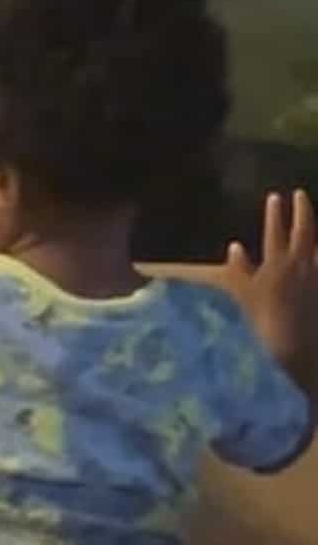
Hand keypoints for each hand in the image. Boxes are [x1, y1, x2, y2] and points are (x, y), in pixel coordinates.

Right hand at [223, 190, 317, 374]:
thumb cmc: (267, 326)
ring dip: (317, 231)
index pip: (276, 233)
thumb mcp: (246, 298)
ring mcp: (317, 276)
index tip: (276, 196)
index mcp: (277, 265)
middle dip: (302, 211)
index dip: (275, 214)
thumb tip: (235, 246)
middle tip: (301, 194)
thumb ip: (240, 271)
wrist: (299, 350)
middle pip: (304, 232)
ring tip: (315, 221)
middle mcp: (301, 265)